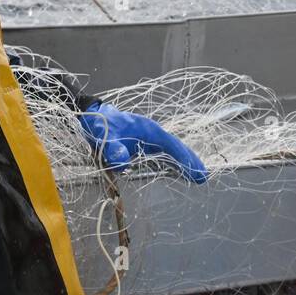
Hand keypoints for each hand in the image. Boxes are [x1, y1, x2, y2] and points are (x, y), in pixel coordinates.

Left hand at [78, 101, 207, 183]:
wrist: (91, 118)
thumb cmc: (100, 125)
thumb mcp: (103, 137)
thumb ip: (112, 149)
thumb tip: (123, 163)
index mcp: (148, 130)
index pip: (171, 145)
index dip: (183, 158)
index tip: (195, 170)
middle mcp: (152, 135)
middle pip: (175, 148)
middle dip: (190, 161)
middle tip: (204, 176)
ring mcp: (148, 140)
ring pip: (171, 152)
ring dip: (183, 163)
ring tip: (197, 176)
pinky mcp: (143, 146)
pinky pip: (162, 155)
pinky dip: (172, 163)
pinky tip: (177, 173)